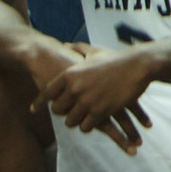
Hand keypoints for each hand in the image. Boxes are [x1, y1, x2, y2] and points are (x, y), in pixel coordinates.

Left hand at [35, 44, 153, 154]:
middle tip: (69, 112)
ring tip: (81, 117)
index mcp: (70, 75)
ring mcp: (87, 101)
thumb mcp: (93, 51)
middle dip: (63, 112)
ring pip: (70, 121)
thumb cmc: (115, 59)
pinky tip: (92, 122)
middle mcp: (74, 89)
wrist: (137, 66)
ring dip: (76, 121)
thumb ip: (77, 49)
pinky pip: (86, 127)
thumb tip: (65, 44)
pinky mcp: (101, 111)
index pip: (47, 93)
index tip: (33, 110)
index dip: (39, 103)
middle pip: (57, 110)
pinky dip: (88, 126)